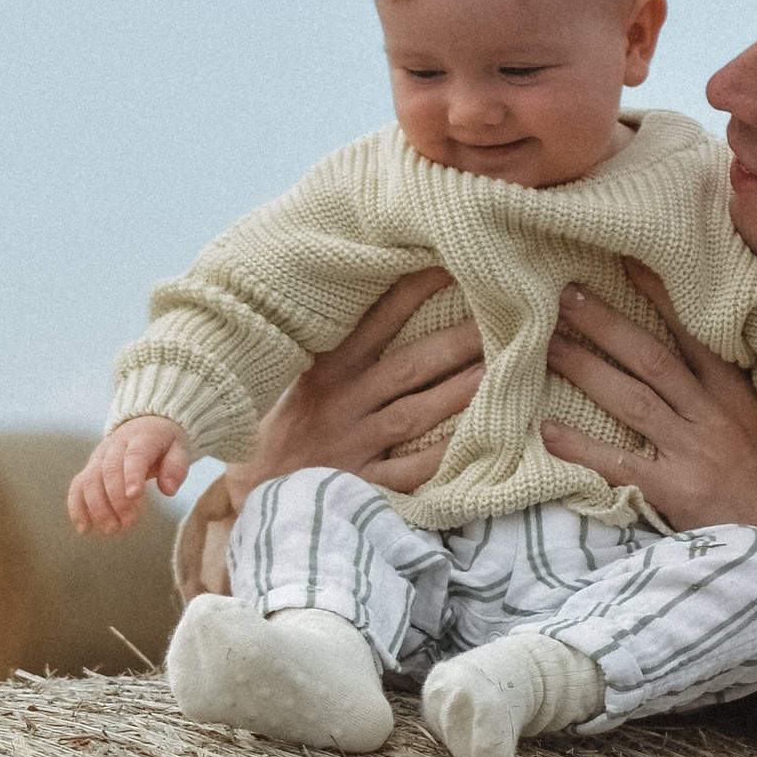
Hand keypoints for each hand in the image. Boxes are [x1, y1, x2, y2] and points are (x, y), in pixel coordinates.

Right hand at [70, 417, 190, 533]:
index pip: (134, 455)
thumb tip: (168, 491)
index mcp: (141, 438)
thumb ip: (176, 468)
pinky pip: (78, 486)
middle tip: (127, 523)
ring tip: (111, 529)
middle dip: (116, 499)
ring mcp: (99, 457)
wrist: (145, 425)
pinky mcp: (90, 468)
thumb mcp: (179, 449)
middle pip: (109, 471)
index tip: (134, 495)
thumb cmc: (165, 443)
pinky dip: (77, 507)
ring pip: (89, 480)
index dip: (132, 475)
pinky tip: (84, 529)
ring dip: (97, 507)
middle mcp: (115, 446)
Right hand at [223, 269, 483, 510]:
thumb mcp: (304, 380)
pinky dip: (443, 457)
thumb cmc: (286, 429)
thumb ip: (343, 349)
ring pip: (414, 413)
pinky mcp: (362, 484)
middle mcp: (343, 403)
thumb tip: (381, 300)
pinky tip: (478, 442)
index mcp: (328, 370)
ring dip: (457, 392)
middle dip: (456, 342)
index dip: (413, 292)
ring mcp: (353, 445)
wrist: (254, 492)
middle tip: (501, 319)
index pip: (375, 322)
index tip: (448, 265)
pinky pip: (409, 470)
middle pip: (409, 366)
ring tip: (500, 371)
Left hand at [543, 269, 756, 546]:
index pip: (692, 333)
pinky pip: (621, 463)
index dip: (659, 296)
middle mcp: (712, 415)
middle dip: (606, 323)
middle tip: (564, 294)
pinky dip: (583, 447)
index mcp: (732, 393)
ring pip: (632, 400)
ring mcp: (693, 451)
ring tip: (546, 346)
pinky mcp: (676, 491)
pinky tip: (549, 431)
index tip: (624, 262)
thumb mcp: (754, 423)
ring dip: (587, 369)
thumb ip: (720, 390)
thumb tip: (680, 348)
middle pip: (651, 358)